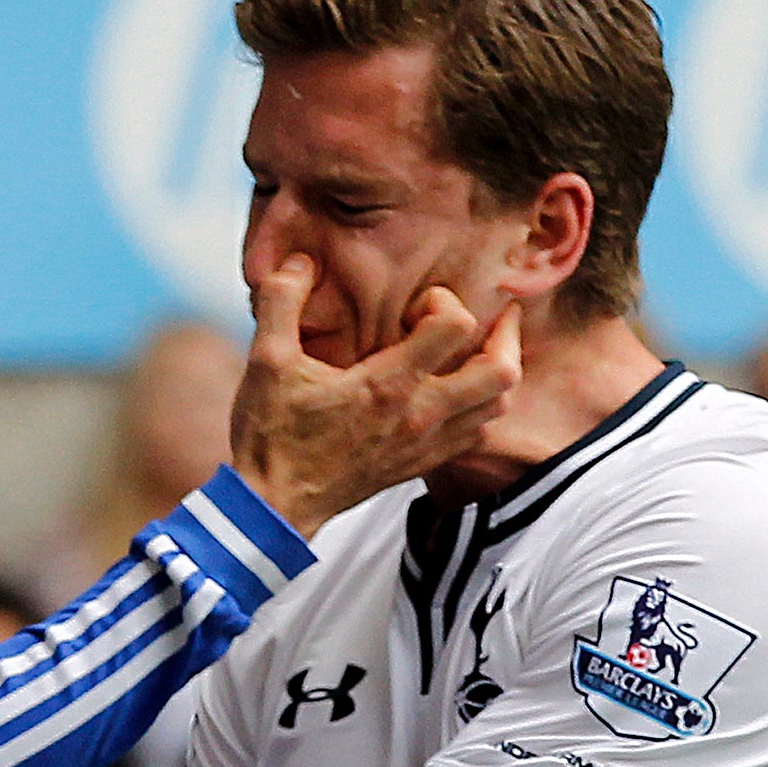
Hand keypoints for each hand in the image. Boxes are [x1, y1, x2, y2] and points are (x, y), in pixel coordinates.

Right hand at [231, 255, 520, 536]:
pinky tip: (456, 392)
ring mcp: (424, 444)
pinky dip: (480, 407)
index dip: (443, 302)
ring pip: (497, 404)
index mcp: (386, 385)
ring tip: (475, 352)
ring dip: (496, 372)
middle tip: (487, 318)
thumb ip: (281, 301)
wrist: (273, 506)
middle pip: (501, 371)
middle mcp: (418, 415)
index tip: (415, 306)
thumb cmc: (270, 435)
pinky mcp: (421, 464)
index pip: (455, 327)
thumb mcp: (265, 362)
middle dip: (502, 335)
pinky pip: (478, 433)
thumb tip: (302, 259)